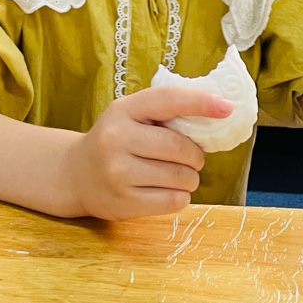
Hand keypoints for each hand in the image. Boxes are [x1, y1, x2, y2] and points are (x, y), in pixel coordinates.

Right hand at [62, 86, 231, 219]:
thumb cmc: (114, 140)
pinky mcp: (124, 202)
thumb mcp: (129, 116)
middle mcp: (117, 139)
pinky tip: (166, 190)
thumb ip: (164, 113)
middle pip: (181, 147)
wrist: (75, 174)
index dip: (200, 103)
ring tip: (176, 175)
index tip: (227, 108)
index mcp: (123, 110)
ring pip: (181, 176)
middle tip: (191, 157)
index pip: (168, 100)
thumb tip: (217, 112)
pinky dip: (180, 196)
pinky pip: (174, 200)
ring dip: (190, 177)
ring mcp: (119, 172)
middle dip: (196, 155)